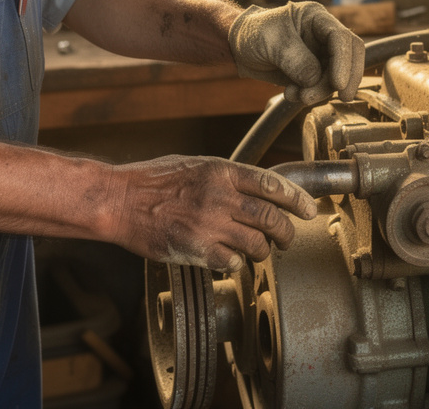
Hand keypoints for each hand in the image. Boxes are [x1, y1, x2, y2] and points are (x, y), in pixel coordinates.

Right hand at [105, 155, 317, 271]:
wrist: (119, 200)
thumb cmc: (152, 181)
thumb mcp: (194, 165)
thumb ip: (224, 176)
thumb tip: (255, 187)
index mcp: (221, 172)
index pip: (272, 185)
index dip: (297, 200)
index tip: (309, 210)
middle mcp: (220, 196)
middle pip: (271, 218)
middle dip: (287, 232)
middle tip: (288, 239)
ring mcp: (209, 224)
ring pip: (256, 244)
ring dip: (263, 251)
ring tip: (260, 252)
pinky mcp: (197, 249)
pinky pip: (232, 262)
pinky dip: (236, 263)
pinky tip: (230, 259)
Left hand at [228, 2, 365, 104]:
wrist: (238, 48)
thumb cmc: (253, 34)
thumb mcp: (272, 43)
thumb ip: (296, 61)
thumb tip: (316, 80)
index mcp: (316, 18)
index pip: (341, 38)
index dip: (345, 61)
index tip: (338, 83)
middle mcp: (323, 35)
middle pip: (349, 57)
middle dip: (344, 79)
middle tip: (340, 97)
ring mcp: (319, 55)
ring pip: (336, 76)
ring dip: (321, 90)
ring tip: (297, 96)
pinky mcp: (312, 72)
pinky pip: (321, 87)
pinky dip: (310, 95)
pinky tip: (290, 94)